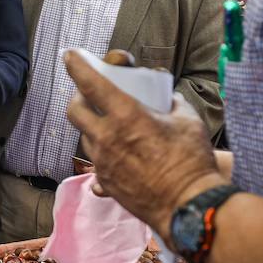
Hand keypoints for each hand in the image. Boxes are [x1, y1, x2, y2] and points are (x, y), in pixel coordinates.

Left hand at [64, 50, 223, 235]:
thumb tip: (166, 96)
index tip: (70, 55)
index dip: (77, 65)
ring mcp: (103, 162)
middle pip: (75, 110)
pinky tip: (119, 151)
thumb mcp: (188, 120)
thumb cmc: (192, 161)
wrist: (189, 206)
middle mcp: (107, 137)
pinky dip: (103, 151)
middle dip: (78, 97)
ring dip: (93, 126)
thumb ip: (171, 103)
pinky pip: (95, 161)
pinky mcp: (105, 182)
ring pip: (85, 135)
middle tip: (90, 95)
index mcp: (126, 115)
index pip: (91, 82)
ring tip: (112, 125)